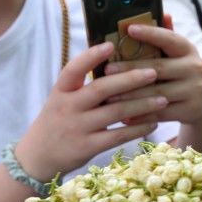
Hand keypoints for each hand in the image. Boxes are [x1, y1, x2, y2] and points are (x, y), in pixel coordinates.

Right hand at [16, 42, 164, 181]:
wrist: (38, 156)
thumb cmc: (58, 120)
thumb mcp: (62, 99)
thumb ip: (83, 85)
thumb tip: (115, 62)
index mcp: (61, 91)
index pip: (73, 69)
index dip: (91, 56)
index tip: (110, 45)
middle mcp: (67, 107)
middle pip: (101, 89)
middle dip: (129, 79)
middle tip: (153, 73)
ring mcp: (77, 127)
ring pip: (115, 112)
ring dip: (142, 104)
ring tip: (162, 98)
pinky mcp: (87, 147)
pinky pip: (118, 136)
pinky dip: (138, 129)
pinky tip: (153, 122)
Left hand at [103, 24, 201, 127]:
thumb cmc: (179, 73)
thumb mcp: (176, 55)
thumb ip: (166, 36)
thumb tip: (162, 12)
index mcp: (188, 49)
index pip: (168, 38)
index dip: (150, 33)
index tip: (129, 29)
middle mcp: (194, 67)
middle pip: (158, 68)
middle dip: (129, 69)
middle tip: (106, 69)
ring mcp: (194, 89)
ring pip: (156, 93)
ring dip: (130, 96)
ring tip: (108, 96)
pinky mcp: (190, 110)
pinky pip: (160, 113)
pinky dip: (140, 115)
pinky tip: (123, 115)